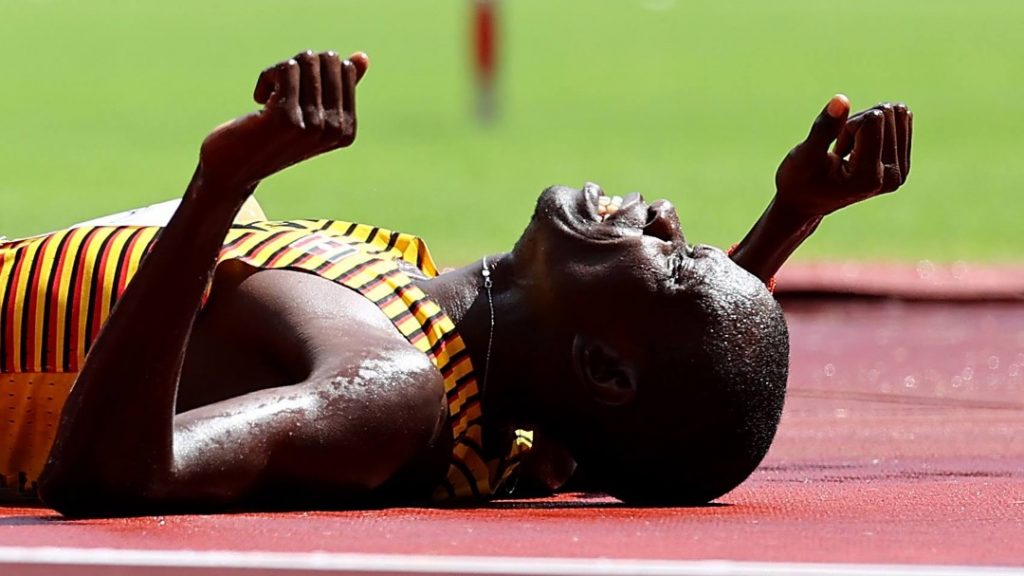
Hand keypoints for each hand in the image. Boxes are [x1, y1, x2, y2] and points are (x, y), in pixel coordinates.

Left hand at [198, 50, 368, 191]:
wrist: (235, 168)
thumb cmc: (271, 136)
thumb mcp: (309, 112)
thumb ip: (337, 87)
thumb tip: (363, 57)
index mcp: (347, 129)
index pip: (345, 68)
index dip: (316, 70)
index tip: (298, 93)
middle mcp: (336, 129)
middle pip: (328, 60)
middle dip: (301, 66)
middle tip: (283, 89)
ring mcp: (314, 125)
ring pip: (306, 60)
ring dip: (281, 70)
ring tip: (270, 94)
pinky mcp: (287, 117)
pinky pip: (286, 68)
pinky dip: (267, 76)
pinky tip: (259, 98)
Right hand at [774, 95, 911, 217]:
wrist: (804, 203)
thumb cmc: (799, 181)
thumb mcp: (805, 155)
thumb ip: (824, 128)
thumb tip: (842, 99)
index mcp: (870, 177)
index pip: (873, 120)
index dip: (847, 126)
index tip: (835, 151)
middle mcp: (892, 176)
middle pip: (886, 114)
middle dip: (857, 124)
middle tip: (841, 152)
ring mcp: (900, 172)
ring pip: (895, 114)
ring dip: (865, 125)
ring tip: (848, 152)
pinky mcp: (902, 165)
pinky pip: (901, 120)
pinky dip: (876, 127)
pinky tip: (859, 151)